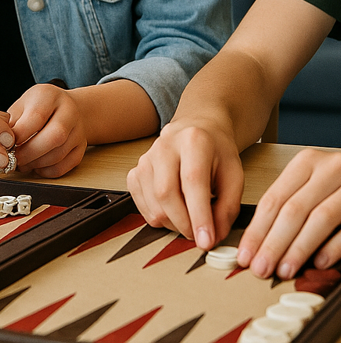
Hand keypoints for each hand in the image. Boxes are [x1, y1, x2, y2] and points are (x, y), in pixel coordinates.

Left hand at [8, 84, 86, 177]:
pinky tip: (35, 165)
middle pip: (55, 136)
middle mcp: (69, 111)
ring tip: (22, 163)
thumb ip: (11, 123)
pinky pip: (64, 166)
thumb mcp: (22, 106)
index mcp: (49, 95)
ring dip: (36, 163)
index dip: (20, 135)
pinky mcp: (80, 148)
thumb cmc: (38, 108)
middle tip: (13, 159)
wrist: (66, 108)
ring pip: (59, 154)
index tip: (7, 144)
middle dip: (29, 153)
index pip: (37, 116)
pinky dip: (46, 171)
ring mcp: (78, 130)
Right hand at [127, 119, 242, 250]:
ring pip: (154, 205)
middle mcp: (165, 146)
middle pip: (166, 194)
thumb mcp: (234, 175)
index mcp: (194, 140)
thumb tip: (214, 237)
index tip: (206, 241)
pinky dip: (158, 218)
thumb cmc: (216, 151)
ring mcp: (146, 158)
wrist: (198, 128)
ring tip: (189, 218)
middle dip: (184, 224)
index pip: (193, 181)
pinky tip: (173, 210)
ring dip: (173, 224)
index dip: (200, 215)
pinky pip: (141, 206)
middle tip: (199, 234)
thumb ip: (228, 207)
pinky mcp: (135, 171)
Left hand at [238, 148, 340, 278]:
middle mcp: (327, 169)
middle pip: (292, 210)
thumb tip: (260, 243)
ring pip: (319, 218)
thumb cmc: (337, 181)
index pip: (273, 199)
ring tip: (284, 270)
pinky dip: (332, 246)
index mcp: (306, 162)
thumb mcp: (311, 181)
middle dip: (273, 243)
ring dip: (298, 248)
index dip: (256, 230)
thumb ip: (290, 203)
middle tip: (260, 267)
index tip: (245, 254)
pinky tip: (319, 263)